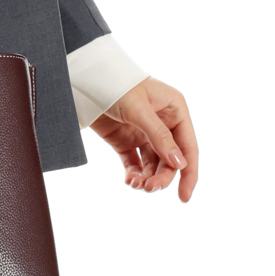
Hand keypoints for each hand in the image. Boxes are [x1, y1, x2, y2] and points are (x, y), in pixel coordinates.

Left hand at [90, 77, 198, 201]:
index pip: (188, 146)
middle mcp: (163, 123)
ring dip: (147, 178)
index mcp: (174, 110)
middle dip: (161, 177)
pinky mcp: (125, 140)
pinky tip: (129, 180)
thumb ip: (159, 136)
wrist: (86, 80)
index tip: (184, 196)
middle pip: (170, 159)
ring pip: (152, 164)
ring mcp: (144, 133)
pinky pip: (134, 163)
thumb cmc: (116, 83)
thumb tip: (180, 164)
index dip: (189, 172)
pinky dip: (133, 174)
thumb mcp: (139, 109)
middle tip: (149, 187)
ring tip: (136, 184)